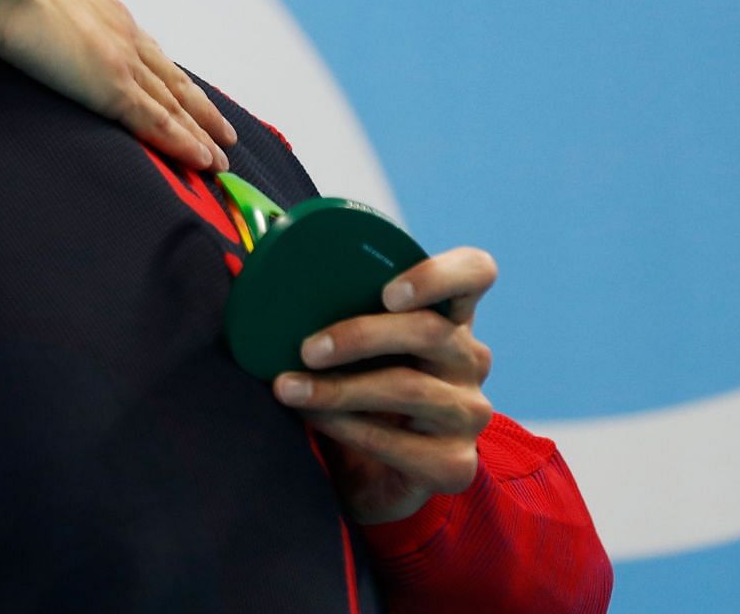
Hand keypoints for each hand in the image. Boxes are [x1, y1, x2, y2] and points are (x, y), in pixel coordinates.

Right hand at [0, 0, 234, 170]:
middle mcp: (118, 27)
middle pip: (168, 75)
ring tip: (219, 155)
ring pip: (173, 101)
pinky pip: (158, 122)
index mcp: (96, 1)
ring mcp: (120, 57)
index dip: (160, 71)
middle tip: (220, 129)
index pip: (138, 44)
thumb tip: (13, 2)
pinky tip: (204, 162)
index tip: (175, 89)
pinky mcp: (112, 85)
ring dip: (199, 128)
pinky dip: (184, 143)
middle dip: (195, 104)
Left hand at [271, 246, 498, 523]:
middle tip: (306, 348)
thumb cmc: (355, 387)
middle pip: (428, 330)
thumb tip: (264, 264)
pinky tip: (313, 419)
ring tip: (286, 387)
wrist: (369, 476)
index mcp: (448, 316)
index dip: (440, 274)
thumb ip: (331, 303)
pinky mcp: (455, 464)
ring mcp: (468, 413)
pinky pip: (396, 441)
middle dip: (359, 336)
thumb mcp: (351, 343)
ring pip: (408, 387)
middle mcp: (469, 359)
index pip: (475, 272)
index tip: (388, 292)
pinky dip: (345, 427)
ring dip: (337, 388)